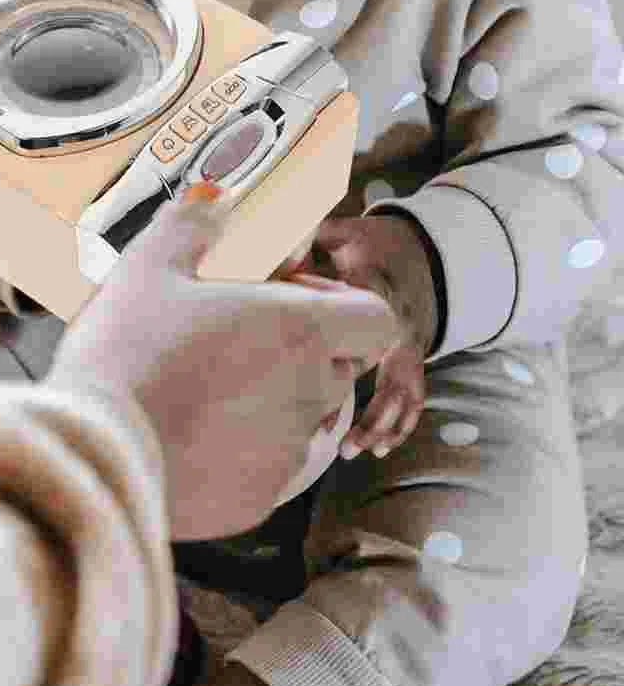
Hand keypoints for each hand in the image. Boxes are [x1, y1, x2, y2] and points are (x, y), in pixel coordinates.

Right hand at [48, 184, 402, 540]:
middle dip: (300, 349)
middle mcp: (309, 393)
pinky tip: (188, 432)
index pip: (376, 320)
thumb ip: (192, 223)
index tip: (289, 297)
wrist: (96, 450)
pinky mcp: (260, 500)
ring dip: (272, 399)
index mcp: (298, 330)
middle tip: (234, 334)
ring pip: (304, 419)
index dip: (341, 305)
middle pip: (337, 367)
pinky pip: (269, 467)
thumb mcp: (148, 264)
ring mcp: (288, 452)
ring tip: (203, 386)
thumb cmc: (126, 348)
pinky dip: (242, 449)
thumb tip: (214, 196)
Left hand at [306, 214, 436, 459]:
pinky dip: (399, 424)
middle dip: (369, 412)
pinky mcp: (413, 359)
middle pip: (388, 374)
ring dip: (383, 425)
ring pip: (404, 392)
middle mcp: (400, 324)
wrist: (414, 252)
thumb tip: (272, 242)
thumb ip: (310, 236)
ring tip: (352, 452)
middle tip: (335, 440)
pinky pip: (414, 396)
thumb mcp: (341, 234)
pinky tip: (378, 449)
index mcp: (379, 294)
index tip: (322, 390)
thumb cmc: (365, 246)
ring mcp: (411, 345)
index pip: (362, 333)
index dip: (343, 363)